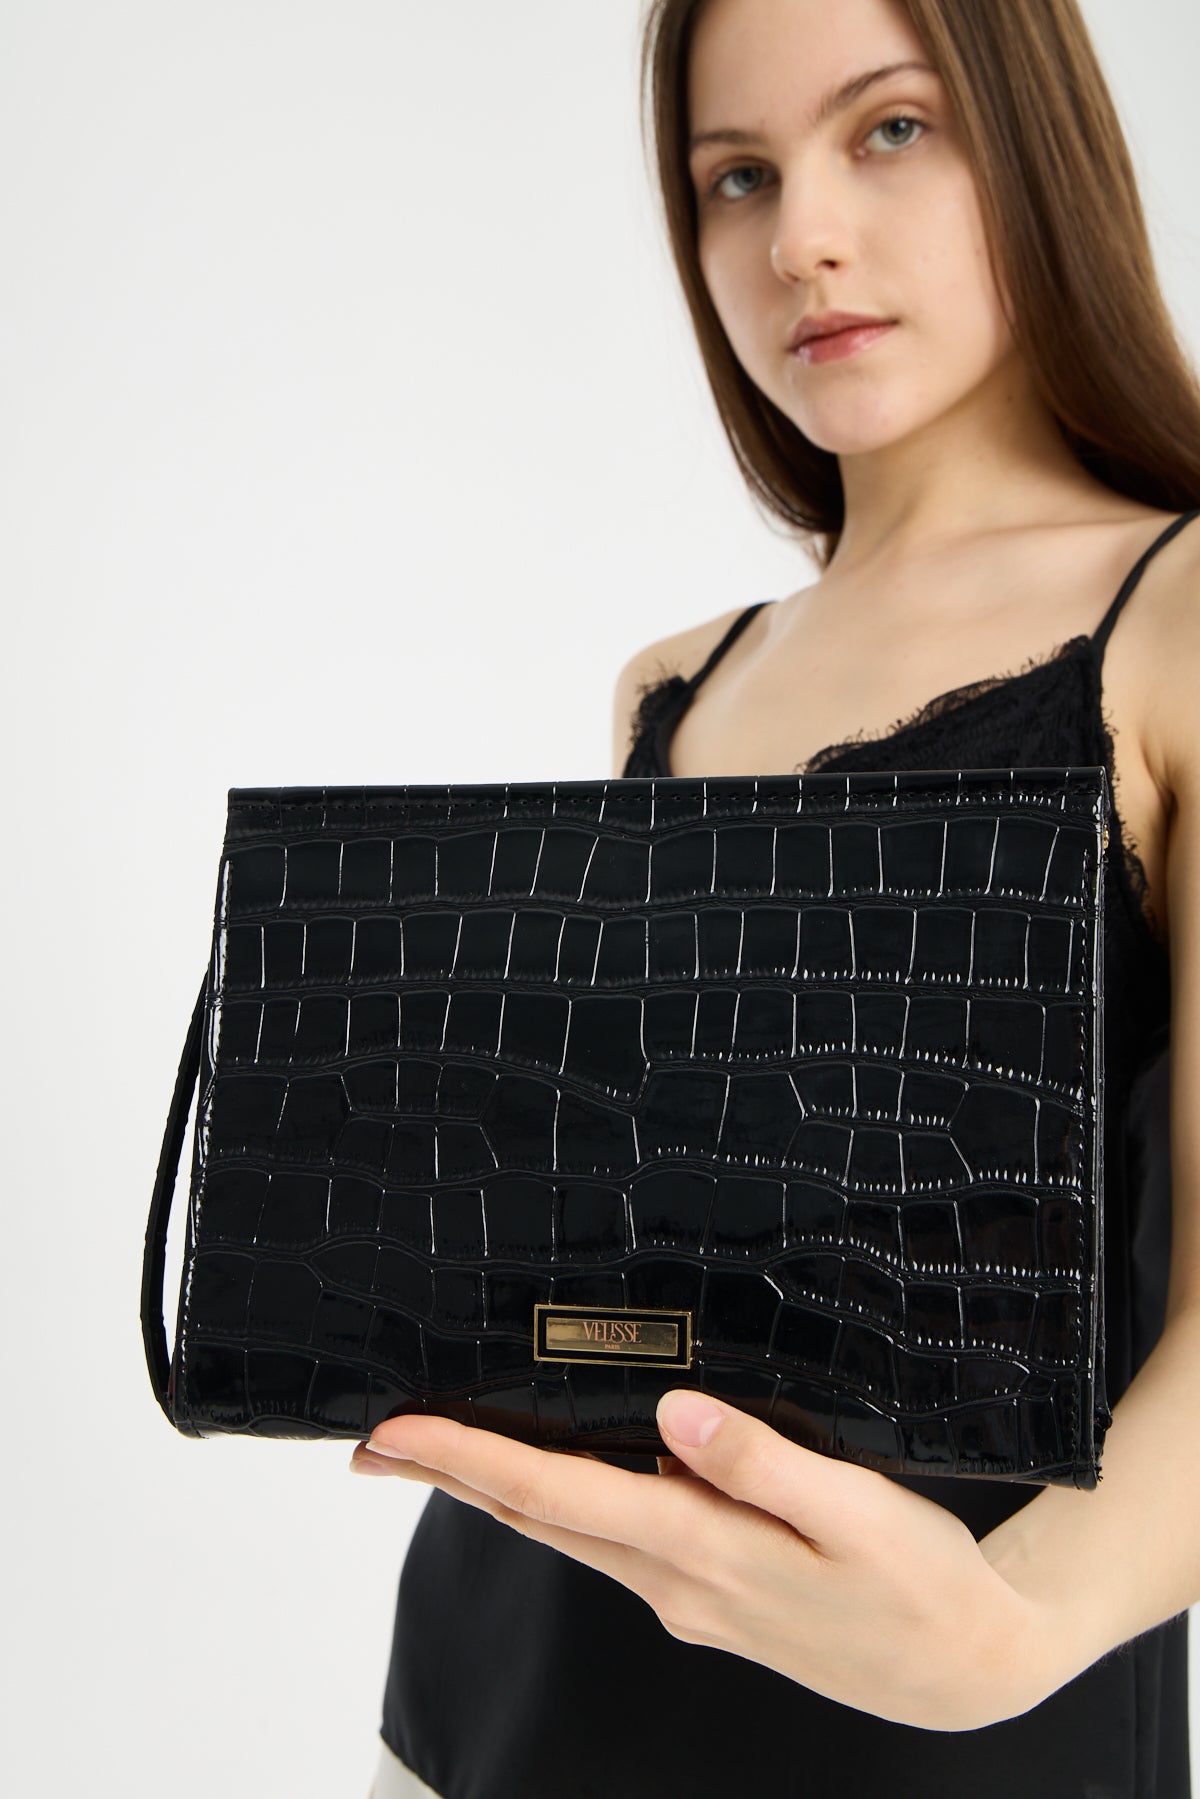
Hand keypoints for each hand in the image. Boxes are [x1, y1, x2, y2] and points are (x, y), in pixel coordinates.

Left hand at [350, 1390, 1062, 1731]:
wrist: (966, 1666)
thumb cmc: (920, 1584)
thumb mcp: (853, 1513)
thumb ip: (758, 1460)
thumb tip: (672, 1415)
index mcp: (700, 1552)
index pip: (555, 1495)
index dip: (467, 1458)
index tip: (395, 1433)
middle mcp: (675, 1580)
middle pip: (539, 1516)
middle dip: (452, 1475)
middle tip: (377, 1442)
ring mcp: (688, 1595)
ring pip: (570, 1530)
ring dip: (498, 1490)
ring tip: (442, 1450)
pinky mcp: (711, 1593)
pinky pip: (614, 1538)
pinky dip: (562, 1502)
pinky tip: (558, 1477)